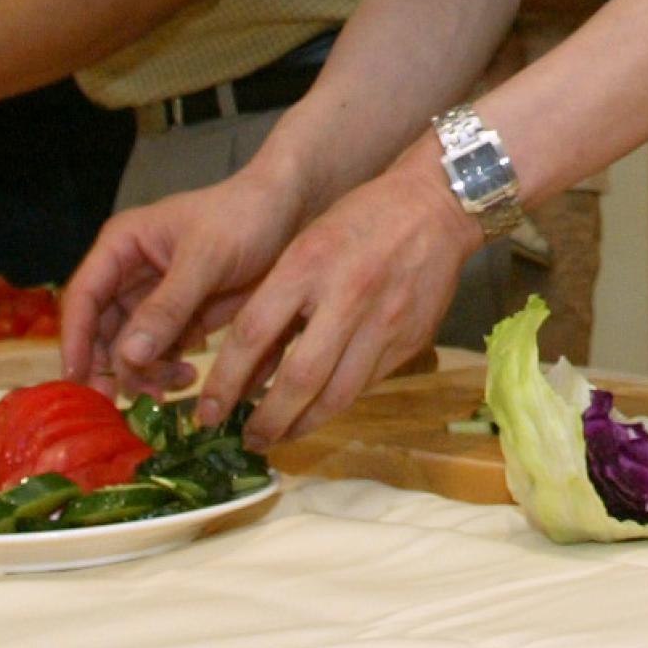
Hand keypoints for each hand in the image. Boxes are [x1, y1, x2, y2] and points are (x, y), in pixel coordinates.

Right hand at [63, 163, 305, 394]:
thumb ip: (169, 305)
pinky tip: (189, 377)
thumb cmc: (245, 217)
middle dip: (110, 367)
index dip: (76, 339)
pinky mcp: (180, 319)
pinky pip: (158, 354)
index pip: (83, 297)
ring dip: (143, 373)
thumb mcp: (207, 257)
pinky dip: (166, 371)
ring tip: (176, 382)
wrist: (293, 213)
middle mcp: (129, 275)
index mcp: (123, 246)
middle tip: (120, 403)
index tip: (79, 379)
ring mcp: (154, 301)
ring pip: (129, 349)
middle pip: (100, 332)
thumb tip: (128, 355)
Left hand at [188, 154, 477, 440]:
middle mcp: (348, 295)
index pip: (254, 334)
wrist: (438, 205)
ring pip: (337, 394)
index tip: (208, 412)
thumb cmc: (361, 219)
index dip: (225, 382)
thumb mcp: (308, 243)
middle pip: (298, 378)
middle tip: (248, 441)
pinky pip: (368, 384)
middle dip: (267, 421)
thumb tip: (246, 364)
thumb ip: (279, 299)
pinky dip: (339, 402)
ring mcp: (385, 321)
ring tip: (282, 436)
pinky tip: (323, 406)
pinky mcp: (413, 339)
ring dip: (303, 424)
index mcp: (310, 264)